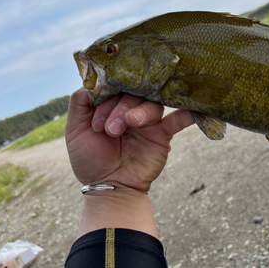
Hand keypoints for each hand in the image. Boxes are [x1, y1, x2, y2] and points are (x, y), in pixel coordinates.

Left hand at [65, 88, 194, 192]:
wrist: (110, 188)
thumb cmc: (91, 160)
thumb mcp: (75, 131)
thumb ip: (79, 103)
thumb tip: (91, 80)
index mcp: (111, 104)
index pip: (113, 87)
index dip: (106, 98)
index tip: (96, 124)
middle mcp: (131, 108)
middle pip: (133, 93)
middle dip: (120, 108)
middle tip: (112, 130)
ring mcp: (149, 121)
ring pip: (152, 104)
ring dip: (141, 112)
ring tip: (129, 125)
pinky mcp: (163, 134)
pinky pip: (178, 119)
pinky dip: (186, 113)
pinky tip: (193, 108)